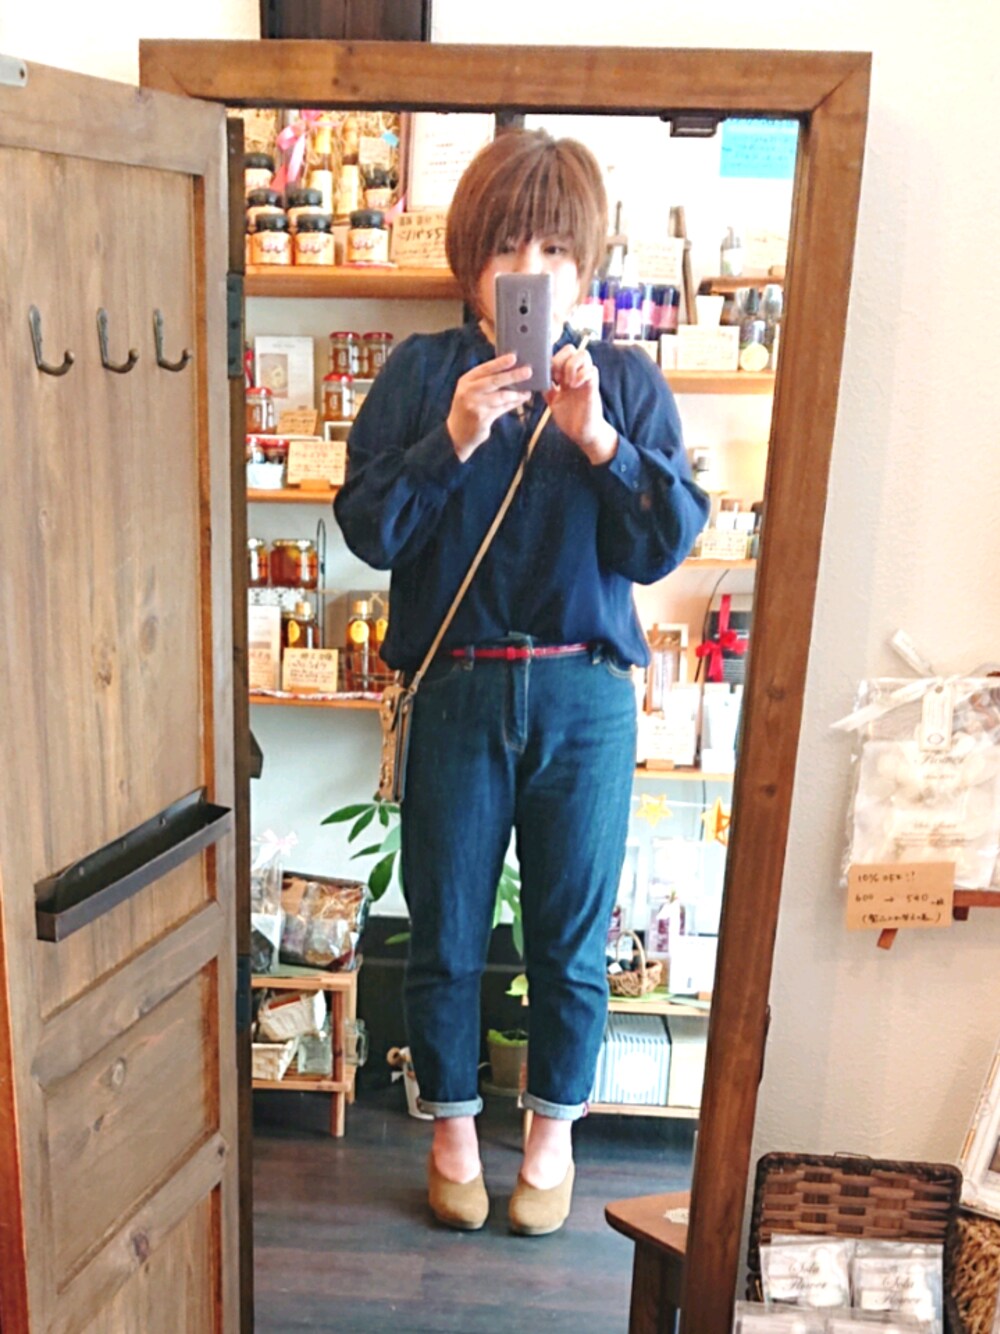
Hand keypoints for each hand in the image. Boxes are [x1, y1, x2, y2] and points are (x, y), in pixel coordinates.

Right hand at [445, 353, 531, 461]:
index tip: (514, 357)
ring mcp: (475, 405)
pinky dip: (513, 404)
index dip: (499, 363)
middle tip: (528, 371)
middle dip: (513, 376)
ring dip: (516, 393)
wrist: (456, 434)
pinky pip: (502, 409)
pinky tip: (521, 399)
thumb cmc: (467, 409)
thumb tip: (510, 371)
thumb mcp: (471, 392)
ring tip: (527, 390)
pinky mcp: (482, 418)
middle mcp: (468, 391)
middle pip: (494, 381)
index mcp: (466, 381)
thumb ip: (486, 382)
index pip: (484, 369)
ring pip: (501, 396)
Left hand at [545, 344, 617, 465]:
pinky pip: (592, 370)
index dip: (552, 358)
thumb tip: (536, 379)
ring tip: (567, 382)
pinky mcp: (593, 387)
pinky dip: (582, 375)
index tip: (547, 375)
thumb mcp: (553, 401)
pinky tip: (574, 386)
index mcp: (566, 376)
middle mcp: (576, 374)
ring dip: (571, 366)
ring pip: (583, 354)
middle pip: (571, 348)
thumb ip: (547, 388)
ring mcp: (585, 379)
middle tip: (556, 377)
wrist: (582, 433)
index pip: (560, 354)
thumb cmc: (569, 418)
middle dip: (560, 359)